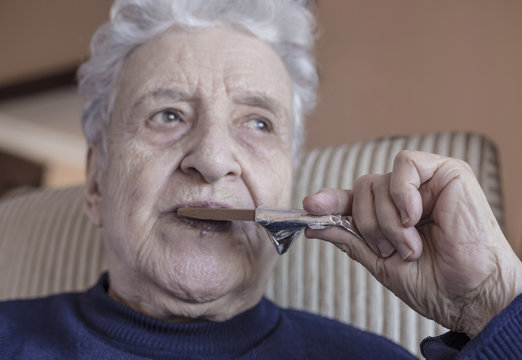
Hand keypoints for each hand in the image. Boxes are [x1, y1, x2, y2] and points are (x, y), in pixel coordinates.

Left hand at [303, 150, 521, 336]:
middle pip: (361, 188)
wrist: (469, 295)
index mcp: (392, 214)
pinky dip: (402, 195)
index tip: (310, 207)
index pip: (354, 199)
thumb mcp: (379, 262)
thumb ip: (349, 237)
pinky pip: (405, 165)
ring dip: (387, 221)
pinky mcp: (447, 171)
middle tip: (391, 250)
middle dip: (367, 224)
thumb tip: (313, 224)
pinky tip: (417, 217)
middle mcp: (407, 195)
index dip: (331, 201)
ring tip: (412, 245)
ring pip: (377, 181)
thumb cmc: (433, 283)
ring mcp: (426, 182)